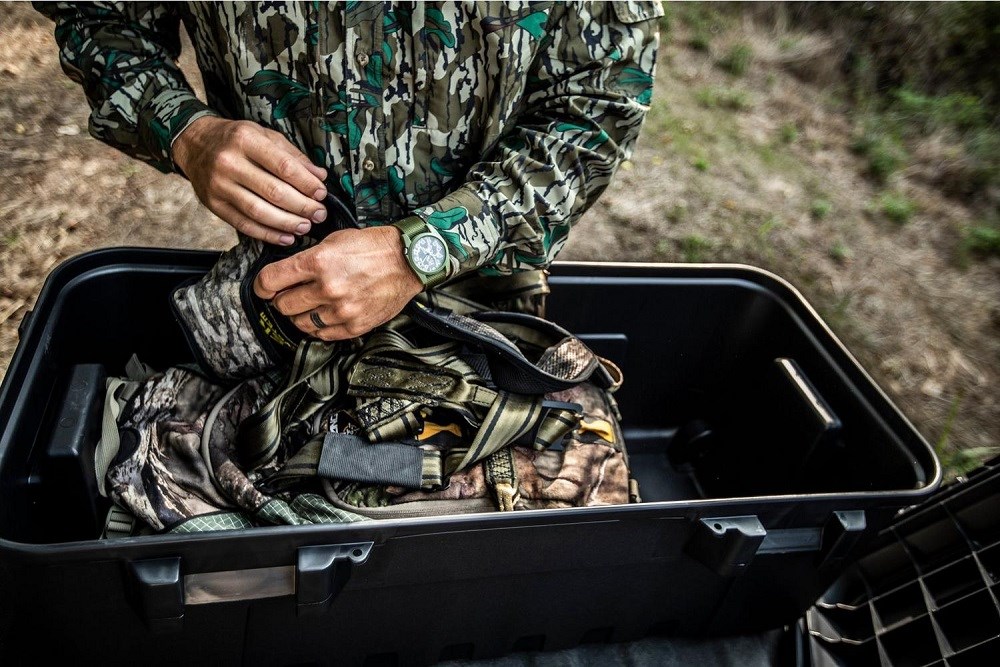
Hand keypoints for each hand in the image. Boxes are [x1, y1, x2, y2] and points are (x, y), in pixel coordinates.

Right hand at [172, 116, 328, 245]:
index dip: (306, 184)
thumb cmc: (236, 139)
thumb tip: (319, 176)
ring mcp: (219, 186)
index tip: (322, 194)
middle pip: (274, 192)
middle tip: (319, 213)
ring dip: (287, 223)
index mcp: (246, 140)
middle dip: (302, 206)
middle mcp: (229, 162)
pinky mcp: (214, 205)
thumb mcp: (265, 135)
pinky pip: (244, 225)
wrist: (195, 144)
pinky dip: (268, 234)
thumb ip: (293, 156)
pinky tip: (286, 236)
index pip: (284, 167)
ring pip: (259, 212)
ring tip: (306, 226)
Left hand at [253, 226, 423, 339]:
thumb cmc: (372, 248)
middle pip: (283, 305)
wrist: (408, 261)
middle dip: (283, 299)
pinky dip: (319, 327)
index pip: (270, 281)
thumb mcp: (334, 240)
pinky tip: (325, 315)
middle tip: (292, 294)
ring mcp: (341, 310)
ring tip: (311, 305)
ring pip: (301, 323)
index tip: (264, 288)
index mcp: (318, 262)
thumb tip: (285, 275)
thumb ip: (307, 258)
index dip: (262, 286)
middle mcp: (327, 288)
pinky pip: (323, 334)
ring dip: (301, 315)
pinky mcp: (355, 325)